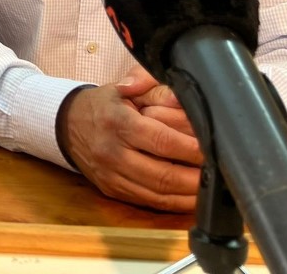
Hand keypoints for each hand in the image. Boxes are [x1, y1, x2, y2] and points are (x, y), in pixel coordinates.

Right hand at [58, 69, 202, 211]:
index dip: (191, 149)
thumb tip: (177, 93)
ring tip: (211, 186)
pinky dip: (175, 203)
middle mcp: (112, 152)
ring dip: (189, 194)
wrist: (68, 125)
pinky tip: (192, 197)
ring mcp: (112, 175)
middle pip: (163, 174)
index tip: (212, 148)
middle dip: (196, 177)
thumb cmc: (104, 105)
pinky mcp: (113, 191)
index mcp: (117, 122)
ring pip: (159, 194)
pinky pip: (150, 202)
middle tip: (219, 171)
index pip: (162, 141)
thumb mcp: (124, 86)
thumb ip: (151, 83)